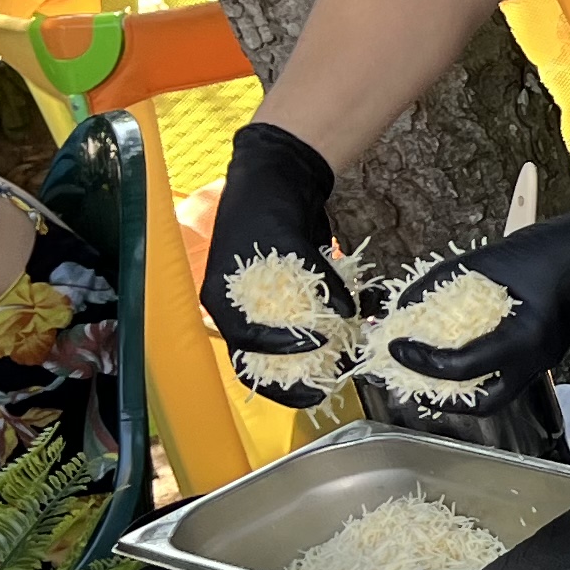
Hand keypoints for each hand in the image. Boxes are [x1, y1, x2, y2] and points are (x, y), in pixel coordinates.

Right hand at [203, 122, 356, 404]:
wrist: (276, 177)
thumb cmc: (268, 205)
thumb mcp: (290, 240)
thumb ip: (317, 277)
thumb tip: (348, 311)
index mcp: (221, 297)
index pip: (245, 341)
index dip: (280, 351)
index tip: (316, 347)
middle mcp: (234, 308)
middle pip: (255, 358)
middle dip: (288, 378)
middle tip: (321, 392)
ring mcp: (256, 304)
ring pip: (275, 348)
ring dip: (303, 363)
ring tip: (335, 370)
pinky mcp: (279, 297)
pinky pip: (292, 328)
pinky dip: (313, 337)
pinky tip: (339, 342)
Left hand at [369, 163, 569, 402]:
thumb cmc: (555, 248)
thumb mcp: (489, 258)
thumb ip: (443, 281)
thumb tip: (406, 302)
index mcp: (524, 338)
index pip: (460, 368)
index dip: (420, 361)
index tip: (396, 346)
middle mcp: (537, 359)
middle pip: (482, 404)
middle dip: (440, 396)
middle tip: (411, 375)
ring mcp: (544, 359)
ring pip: (495, 393)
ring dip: (459, 386)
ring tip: (430, 365)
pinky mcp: (546, 352)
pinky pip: (505, 374)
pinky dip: (477, 369)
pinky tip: (458, 348)